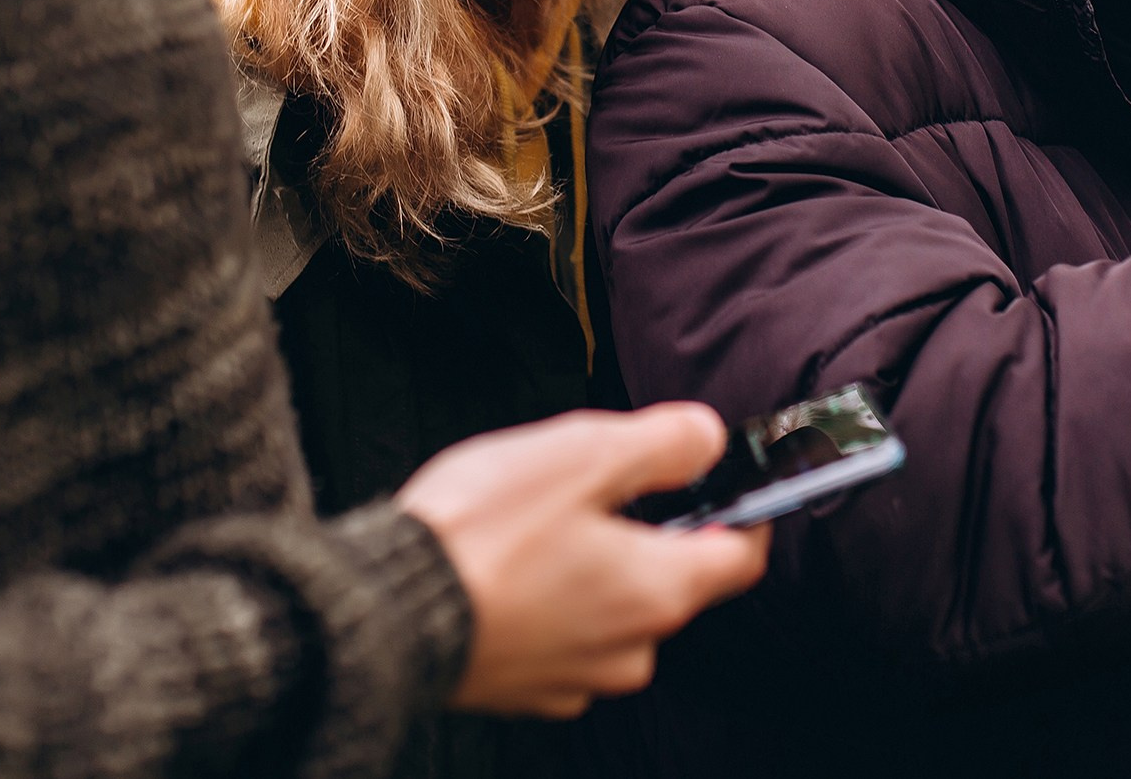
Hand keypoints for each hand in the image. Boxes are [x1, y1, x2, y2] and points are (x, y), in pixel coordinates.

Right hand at [398, 404, 770, 716]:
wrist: (385, 612)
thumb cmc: (482, 534)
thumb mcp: (582, 454)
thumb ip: (661, 443)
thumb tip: (709, 439)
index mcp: (658, 591)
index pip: (741, 556)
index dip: (745, 510)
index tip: (730, 481)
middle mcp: (631, 649)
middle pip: (670, 581)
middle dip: (643, 531)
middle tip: (590, 486)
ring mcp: (577, 679)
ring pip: (612, 610)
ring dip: (590, 568)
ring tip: (531, 526)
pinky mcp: (525, 690)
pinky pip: (561, 638)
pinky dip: (547, 604)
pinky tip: (504, 570)